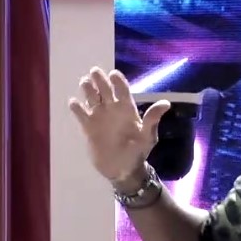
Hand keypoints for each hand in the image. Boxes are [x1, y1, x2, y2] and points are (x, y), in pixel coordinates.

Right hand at [69, 67, 170, 184]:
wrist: (123, 169)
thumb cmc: (138, 152)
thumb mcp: (148, 136)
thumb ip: (152, 119)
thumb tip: (166, 103)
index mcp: (128, 109)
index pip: (122, 90)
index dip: (118, 81)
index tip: (113, 74)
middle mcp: (113, 110)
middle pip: (105, 90)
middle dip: (100, 80)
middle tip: (94, 71)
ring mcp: (100, 118)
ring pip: (92, 98)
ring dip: (88, 90)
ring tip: (84, 83)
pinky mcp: (89, 128)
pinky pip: (81, 114)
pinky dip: (77, 108)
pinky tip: (74, 103)